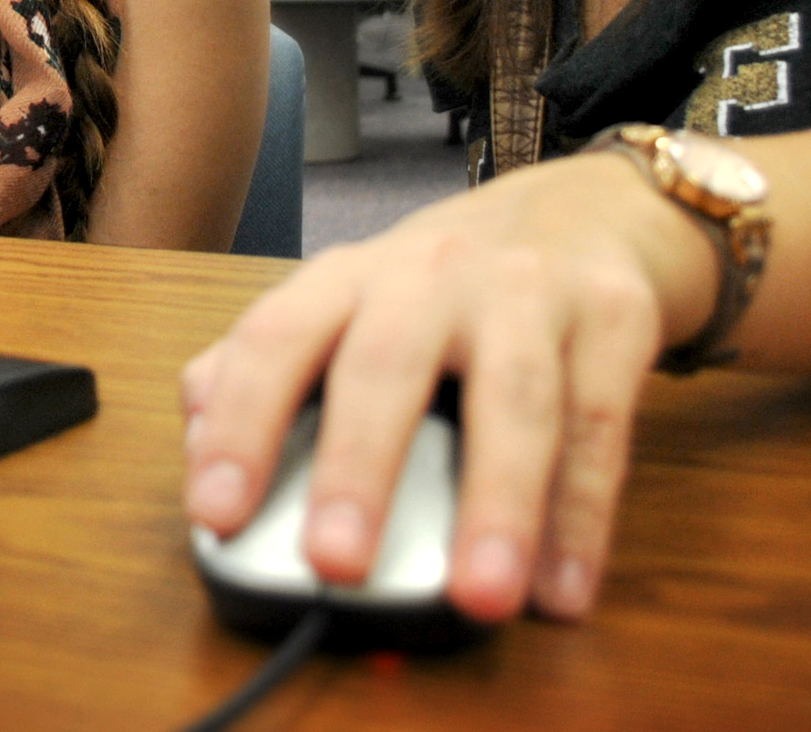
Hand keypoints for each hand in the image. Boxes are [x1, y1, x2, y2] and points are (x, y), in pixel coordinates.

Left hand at [180, 153, 713, 621]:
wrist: (584, 211)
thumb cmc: (445, 287)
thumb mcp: (350, 306)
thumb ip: (270, 367)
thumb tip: (197, 438)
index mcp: (347, 278)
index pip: (273, 341)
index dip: (239, 426)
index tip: (216, 516)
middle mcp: (430, 272)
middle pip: (385, 364)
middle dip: (357, 466)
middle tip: (335, 562)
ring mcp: (527, 289)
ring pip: (512, 397)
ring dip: (497, 502)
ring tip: (479, 598)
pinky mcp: (614, 315)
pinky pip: (600, 422)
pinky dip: (582, 513)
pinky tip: (561, 589)